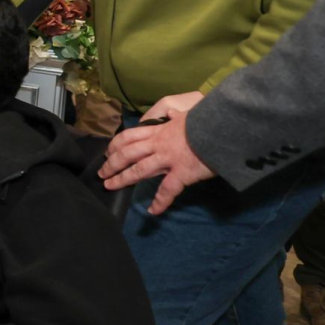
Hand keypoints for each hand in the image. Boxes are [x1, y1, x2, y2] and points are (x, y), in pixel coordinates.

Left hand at [100, 92, 213, 213]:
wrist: (223, 126)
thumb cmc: (207, 119)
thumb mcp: (186, 113)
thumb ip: (175, 118)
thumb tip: (173, 115)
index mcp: (159, 131)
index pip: (130, 136)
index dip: (115, 145)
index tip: (107, 152)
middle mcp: (159, 144)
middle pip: (127, 154)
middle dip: (111, 164)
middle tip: (101, 173)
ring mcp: (169, 159)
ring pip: (139, 170)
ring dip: (123, 179)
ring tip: (110, 186)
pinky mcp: (182, 173)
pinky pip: (167, 190)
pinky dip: (159, 202)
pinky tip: (152, 211)